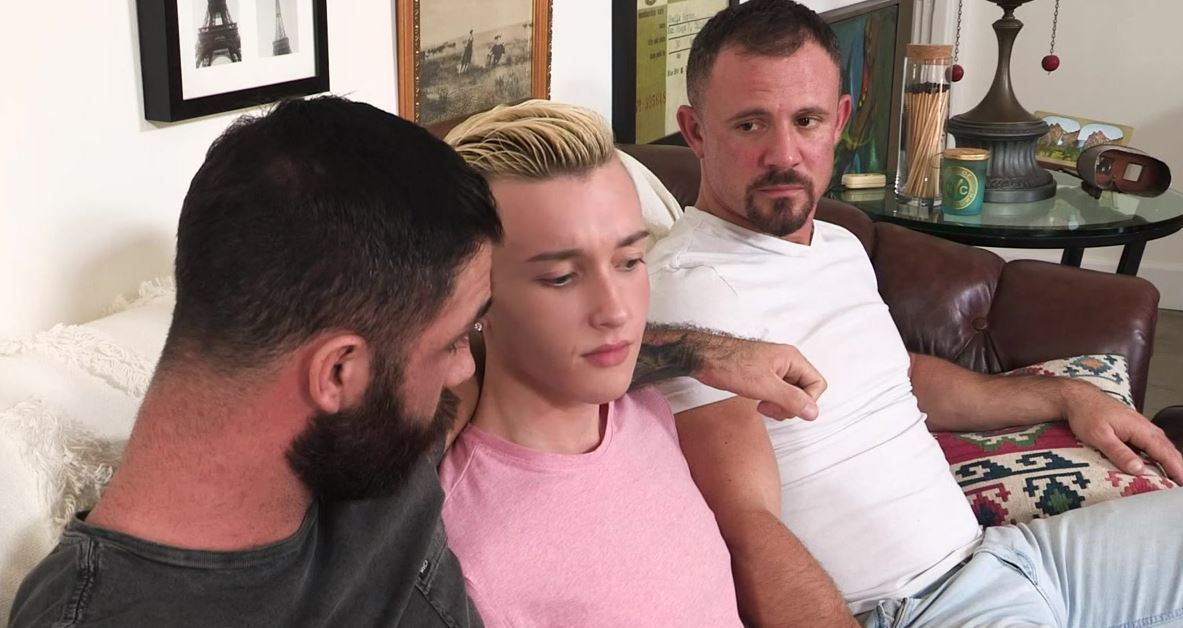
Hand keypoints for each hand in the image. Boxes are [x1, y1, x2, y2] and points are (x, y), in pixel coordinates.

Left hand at [694, 338, 825, 419]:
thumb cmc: (730, 364)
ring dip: (780, 406)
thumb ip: (791, 399)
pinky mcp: (763, 376)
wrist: (704, 358)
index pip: (817, 384)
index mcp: (792, 359)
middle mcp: (786, 362)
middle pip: (805, 391)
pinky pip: (778, 393)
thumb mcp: (764, 385)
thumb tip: (813, 412)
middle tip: (770, 408)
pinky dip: (771, 402)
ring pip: (791, 394)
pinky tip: (758, 403)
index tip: (786, 408)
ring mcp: (775, 369)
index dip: (806, 401)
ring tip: (762, 406)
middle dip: (791, 405)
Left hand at [1063, 382, 1182, 483]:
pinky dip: (1161, 453)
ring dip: (1172, 460)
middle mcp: (1144, 426)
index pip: (1163, 452)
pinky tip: (1161, 462)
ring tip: (1177, 476)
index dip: (1176, 468)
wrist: (1078, 397)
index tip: (1182, 481)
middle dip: (1178, 465)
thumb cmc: (1086, 414)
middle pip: (1168, 448)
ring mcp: (1140, 426)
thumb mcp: (1099, 436)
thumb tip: (1139, 469)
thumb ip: (1119, 453)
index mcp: (1139, 428)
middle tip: (1182, 483)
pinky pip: (1153, 442)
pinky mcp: (1134, 427)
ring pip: (1162, 445)